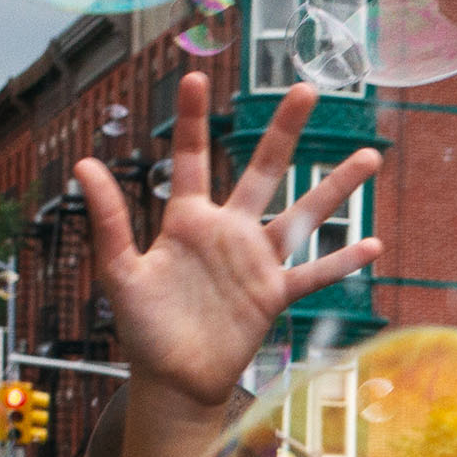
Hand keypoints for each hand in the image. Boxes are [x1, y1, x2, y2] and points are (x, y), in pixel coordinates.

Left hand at [77, 73, 381, 400]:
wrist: (173, 378)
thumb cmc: (142, 327)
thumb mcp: (119, 271)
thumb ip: (109, 219)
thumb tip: (84, 163)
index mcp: (188, 221)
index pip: (191, 159)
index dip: (192, 120)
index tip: (195, 78)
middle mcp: (228, 232)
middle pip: (264, 170)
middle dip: (285, 131)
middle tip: (306, 91)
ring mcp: (256, 261)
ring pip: (304, 214)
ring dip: (335, 187)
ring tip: (369, 158)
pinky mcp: (275, 293)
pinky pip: (315, 273)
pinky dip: (343, 261)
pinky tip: (372, 244)